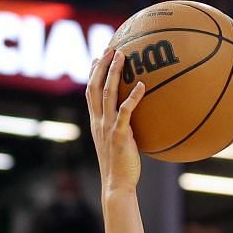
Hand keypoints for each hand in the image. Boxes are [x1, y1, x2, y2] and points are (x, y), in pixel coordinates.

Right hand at [86, 47, 146, 194]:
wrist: (116, 185)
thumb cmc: (121, 167)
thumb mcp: (118, 143)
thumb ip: (122, 128)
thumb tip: (136, 120)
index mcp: (96, 122)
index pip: (90, 92)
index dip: (92, 73)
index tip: (98, 57)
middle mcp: (98, 121)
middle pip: (95, 86)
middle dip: (101, 65)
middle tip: (110, 47)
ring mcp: (107, 127)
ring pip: (107, 94)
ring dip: (113, 72)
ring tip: (122, 55)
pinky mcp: (119, 135)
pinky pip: (125, 112)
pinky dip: (132, 97)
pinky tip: (141, 85)